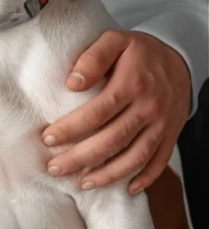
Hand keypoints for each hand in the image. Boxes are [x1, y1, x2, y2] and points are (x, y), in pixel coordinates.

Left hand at [42, 30, 190, 194]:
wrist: (180, 59)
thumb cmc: (137, 50)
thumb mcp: (115, 40)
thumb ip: (93, 58)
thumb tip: (72, 83)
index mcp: (132, 84)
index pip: (97, 112)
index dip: (71, 128)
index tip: (48, 138)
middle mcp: (149, 108)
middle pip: (113, 139)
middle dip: (81, 158)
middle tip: (55, 168)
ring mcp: (161, 125)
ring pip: (135, 157)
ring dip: (108, 174)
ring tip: (81, 184)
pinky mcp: (170, 135)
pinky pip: (158, 161)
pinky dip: (144, 178)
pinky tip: (125, 188)